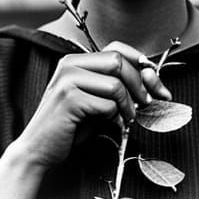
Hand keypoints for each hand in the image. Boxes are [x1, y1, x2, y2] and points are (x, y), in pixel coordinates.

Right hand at [14, 41, 172, 168]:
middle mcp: (70, 64)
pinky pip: (107, 104)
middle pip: (119, 62)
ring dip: (128, 105)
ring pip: (116, 83)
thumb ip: (120, 86)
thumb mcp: (99, 100)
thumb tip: (152, 77)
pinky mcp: (68, 99)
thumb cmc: (72, 126)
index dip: (143, 65)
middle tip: (146, 104)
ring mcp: (67, 80)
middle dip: (140, 85)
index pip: (118, 48)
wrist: (40, 149)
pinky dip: (115, 117)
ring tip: (126, 118)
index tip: (157, 86)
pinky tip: (110, 125)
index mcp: (77, 61)